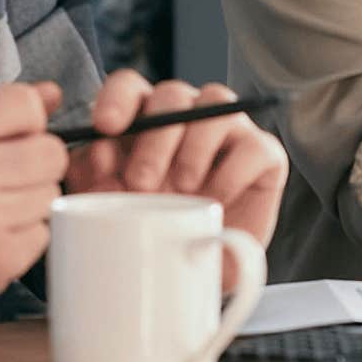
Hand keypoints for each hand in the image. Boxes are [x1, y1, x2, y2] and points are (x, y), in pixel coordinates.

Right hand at [0, 82, 68, 331]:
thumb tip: (53, 93)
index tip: (13, 139)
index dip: (28, 122)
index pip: (26, 105)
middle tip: (6, 179)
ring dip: (30, 202)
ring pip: (50, 194)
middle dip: (37, 164)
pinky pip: (42, 234)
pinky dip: (24, 236)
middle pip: (51, 152)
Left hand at [63, 70, 288, 254]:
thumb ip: (98, 180)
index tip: (105, 127)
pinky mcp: (264, 154)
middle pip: (172, 93)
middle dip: (155, 136)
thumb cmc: (150, 231)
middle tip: (141, 181)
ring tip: (183, 188)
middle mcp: (188, 114)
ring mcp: (229, 129)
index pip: (129, 86)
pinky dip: (232, 172)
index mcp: (145, 118)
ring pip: (216, 101)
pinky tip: (215, 200)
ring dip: (194, 145)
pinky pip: (253, 144)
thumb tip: (99, 157)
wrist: (196, 275)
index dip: (117, 99)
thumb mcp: (112, 208)